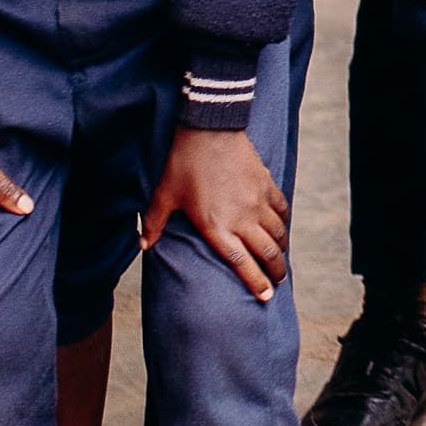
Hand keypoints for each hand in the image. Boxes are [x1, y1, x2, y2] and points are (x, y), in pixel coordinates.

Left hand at [143, 125, 290, 299]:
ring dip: (281, 249)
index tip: (265, 298)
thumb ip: (154, 224)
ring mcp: (257, 201)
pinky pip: (281, 209)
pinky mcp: (266, 184)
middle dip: (276, 272)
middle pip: (268, 252)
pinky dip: (283, 222)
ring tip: (280, 258)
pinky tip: (281, 227)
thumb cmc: (184, 162)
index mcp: (217, 226)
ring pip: (278, 233)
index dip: (256, 283)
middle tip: (278, 282)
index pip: (242, 263)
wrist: (210, 128)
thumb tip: (142, 245)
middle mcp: (242, 218)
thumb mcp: (164, 195)